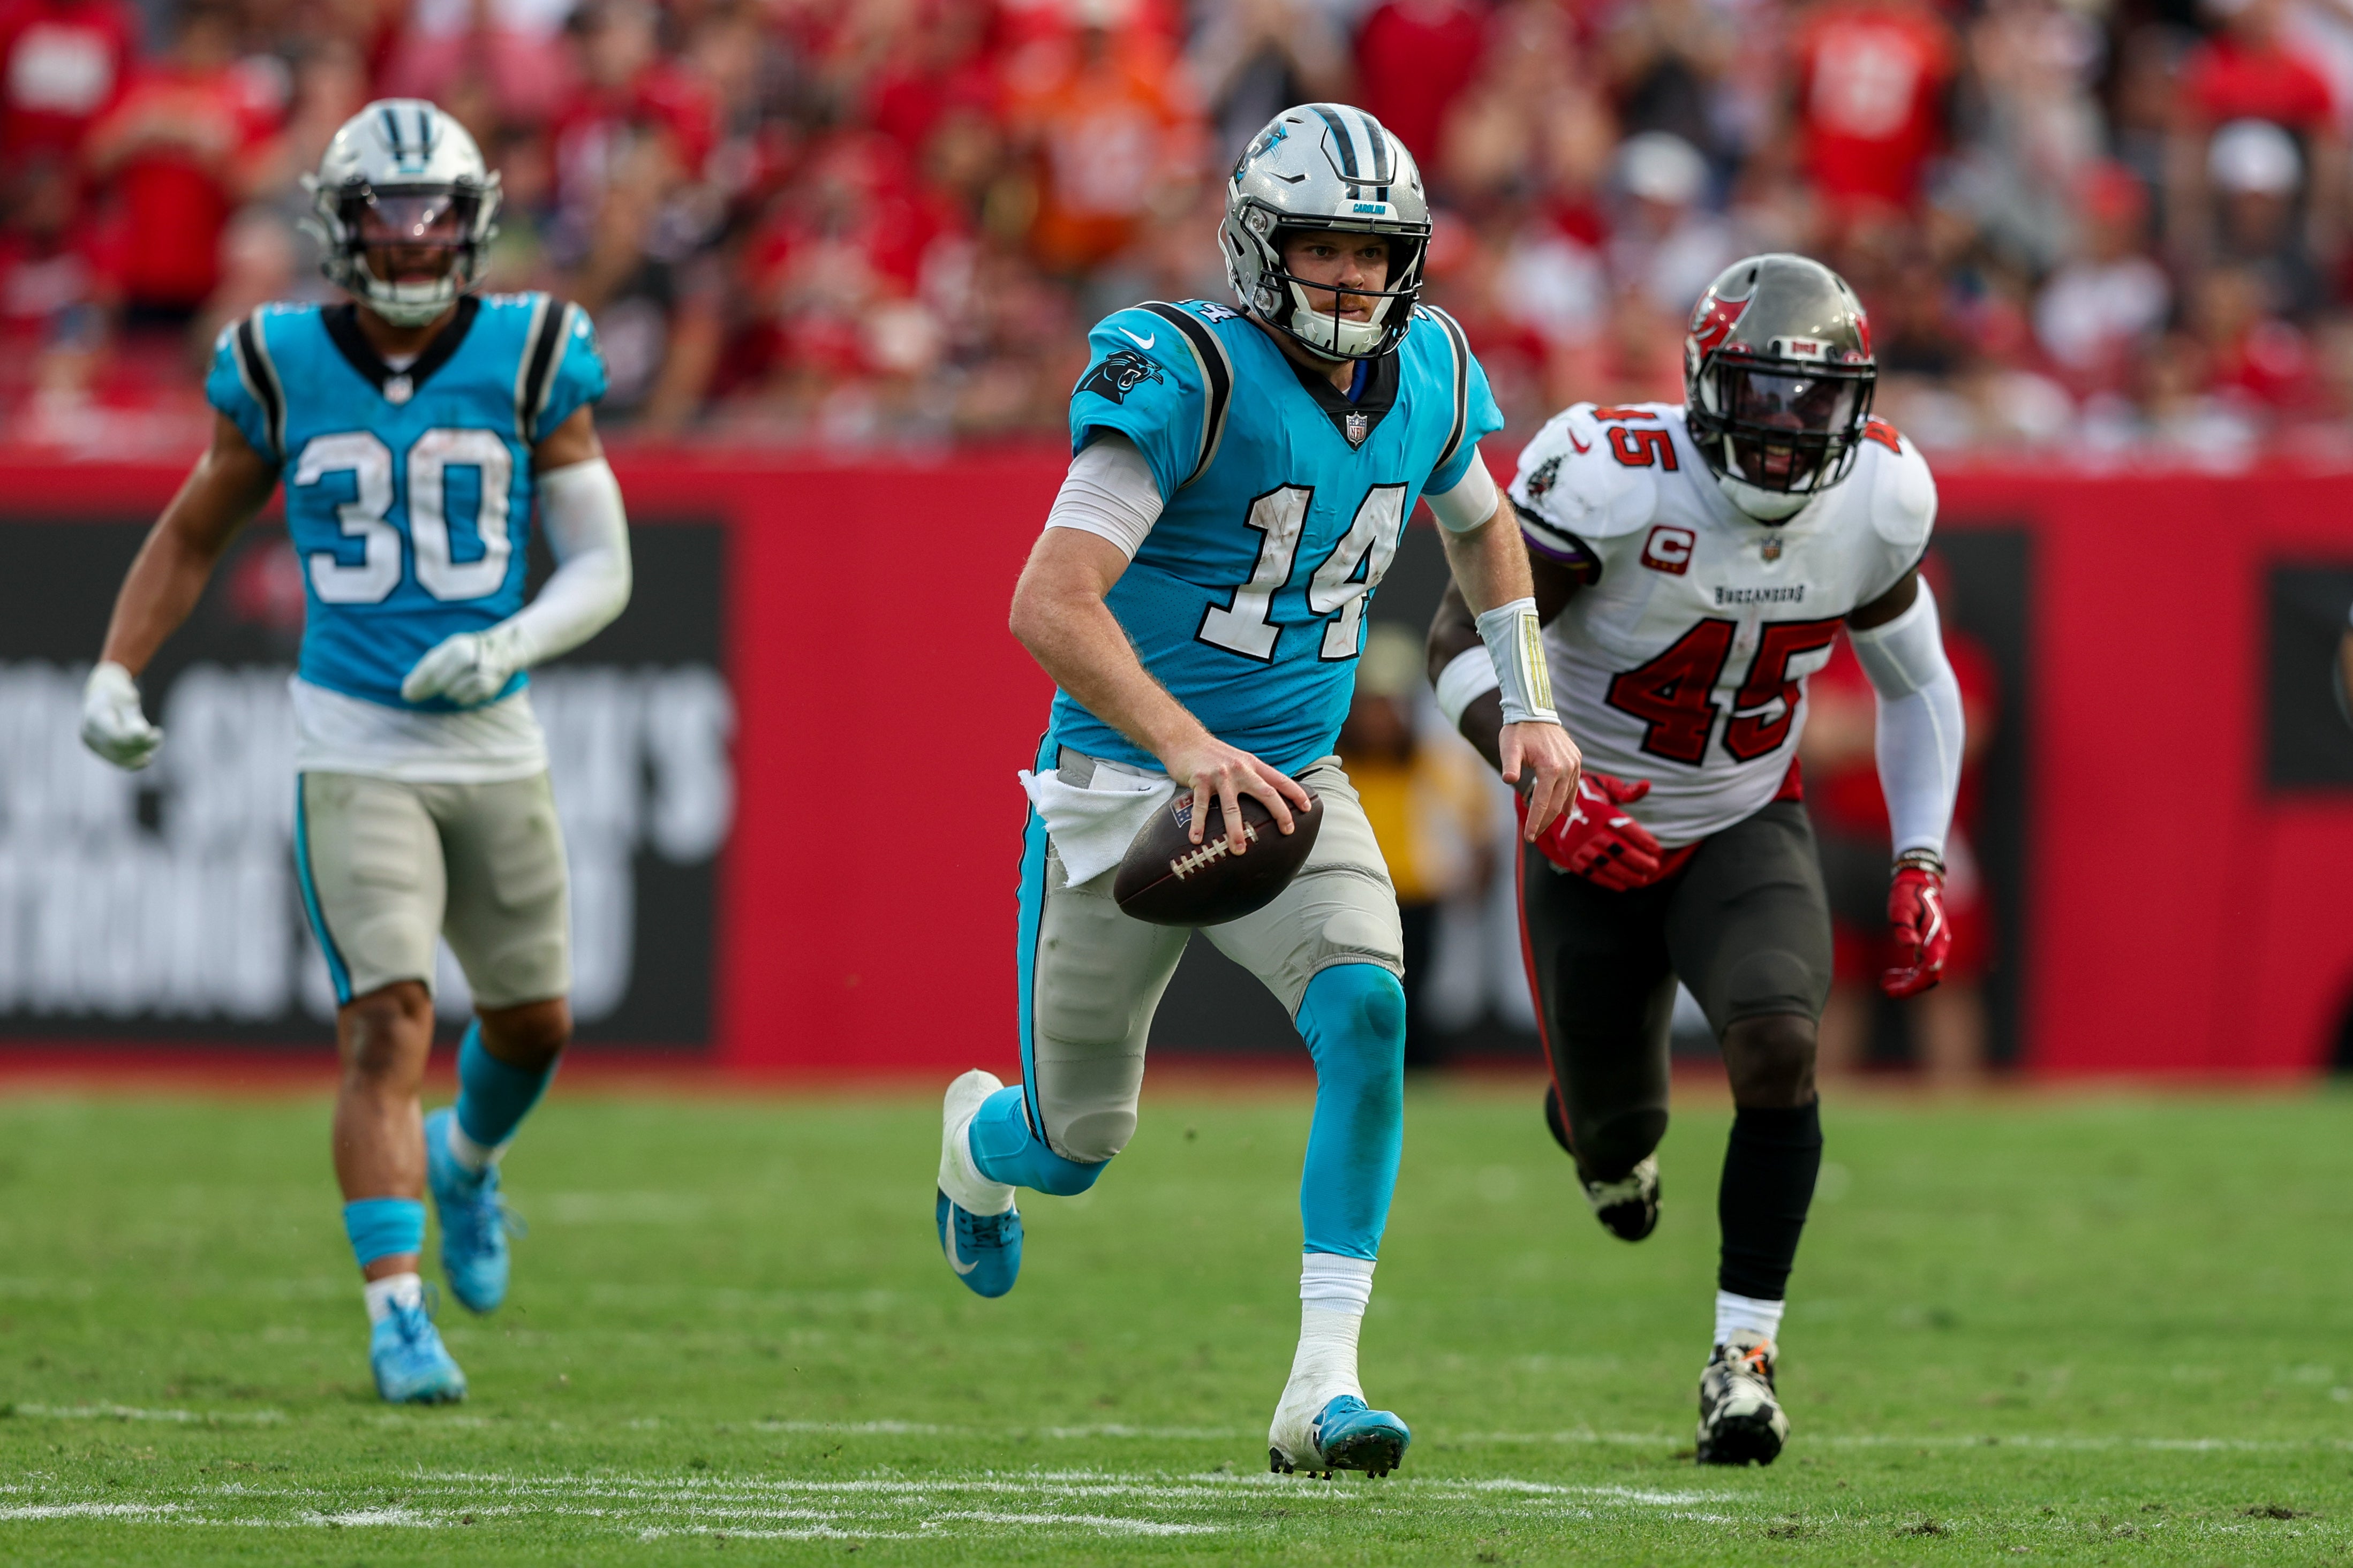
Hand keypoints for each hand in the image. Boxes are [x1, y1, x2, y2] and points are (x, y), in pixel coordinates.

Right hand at [80, 660, 161, 769]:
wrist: (103, 693)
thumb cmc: (117, 693)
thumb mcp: (126, 699)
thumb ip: (132, 717)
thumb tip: (142, 735)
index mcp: (93, 717)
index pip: (115, 737)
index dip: (136, 739)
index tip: (157, 731)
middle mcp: (88, 733)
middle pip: (118, 748)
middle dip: (142, 745)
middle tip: (158, 734)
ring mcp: (92, 744)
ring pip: (119, 758)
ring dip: (141, 752)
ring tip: (156, 739)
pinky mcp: (100, 751)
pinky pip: (118, 762)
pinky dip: (134, 762)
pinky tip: (147, 758)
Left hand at [401, 623, 526, 705]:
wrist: (504, 649)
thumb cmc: (469, 649)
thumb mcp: (450, 647)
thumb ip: (431, 664)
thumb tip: (408, 686)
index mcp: (458, 647)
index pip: (432, 669)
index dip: (417, 683)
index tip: (405, 693)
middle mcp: (470, 661)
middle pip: (439, 684)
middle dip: (424, 691)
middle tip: (411, 697)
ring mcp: (480, 676)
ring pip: (450, 694)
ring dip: (446, 692)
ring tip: (453, 682)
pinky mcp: (488, 690)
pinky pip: (463, 701)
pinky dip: (460, 697)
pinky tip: (465, 688)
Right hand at [1157, 730, 1312, 853]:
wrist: (1185, 739)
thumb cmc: (1213, 755)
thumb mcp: (1239, 760)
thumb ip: (1252, 775)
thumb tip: (1268, 795)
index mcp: (1252, 765)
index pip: (1279, 779)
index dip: (1295, 793)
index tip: (1307, 808)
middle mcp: (1240, 769)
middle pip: (1265, 793)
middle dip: (1279, 812)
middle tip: (1287, 831)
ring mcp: (1220, 775)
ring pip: (1232, 807)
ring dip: (1236, 831)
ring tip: (1239, 850)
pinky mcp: (1200, 780)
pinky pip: (1200, 807)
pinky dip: (1199, 824)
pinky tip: (1197, 839)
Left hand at [1501, 719, 1579, 837]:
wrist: (1535, 711)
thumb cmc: (1518, 731)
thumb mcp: (1509, 747)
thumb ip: (1510, 764)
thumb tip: (1508, 780)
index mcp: (1550, 767)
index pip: (1542, 803)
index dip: (1535, 822)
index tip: (1529, 837)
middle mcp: (1566, 768)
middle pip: (1555, 804)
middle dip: (1543, 822)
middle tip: (1533, 836)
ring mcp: (1574, 764)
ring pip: (1565, 797)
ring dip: (1554, 813)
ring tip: (1543, 825)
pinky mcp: (1576, 760)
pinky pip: (1573, 786)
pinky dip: (1568, 799)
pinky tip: (1564, 812)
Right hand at [1533, 771, 1662, 889]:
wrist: (1550, 801)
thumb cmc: (1584, 793)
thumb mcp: (1604, 785)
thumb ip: (1626, 790)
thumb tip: (1647, 785)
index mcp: (1598, 811)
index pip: (1626, 828)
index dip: (1643, 840)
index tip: (1657, 850)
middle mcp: (1587, 829)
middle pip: (1619, 849)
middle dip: (1639, 861)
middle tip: (1654, 868)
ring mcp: (1577, 845)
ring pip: (1606, 864)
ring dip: (1626, 874)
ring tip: (1642, 880)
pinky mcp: (1570, 855)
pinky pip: (1590, 872)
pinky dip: (1607, 881)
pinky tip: (1622, 886)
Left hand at [1882, 858, 1950, 997]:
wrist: (1919, 883)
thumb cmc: (1908, 895)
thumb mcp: (1900, 908)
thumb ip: (1903, 927)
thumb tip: (1909, 946)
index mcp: (1934, 939)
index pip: (1930, 970)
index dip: (1914, 984)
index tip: (1895, 990)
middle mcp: (1939, 945)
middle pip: (1930, 977)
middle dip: (1909, 988)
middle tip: (1887, 991)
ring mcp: (1936, 946)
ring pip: (1926, 974)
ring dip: (1908, 982)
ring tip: (1886, 985)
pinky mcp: (1929, 946)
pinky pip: (1922, 967)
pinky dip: (1909, 974)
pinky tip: (1892, 975)